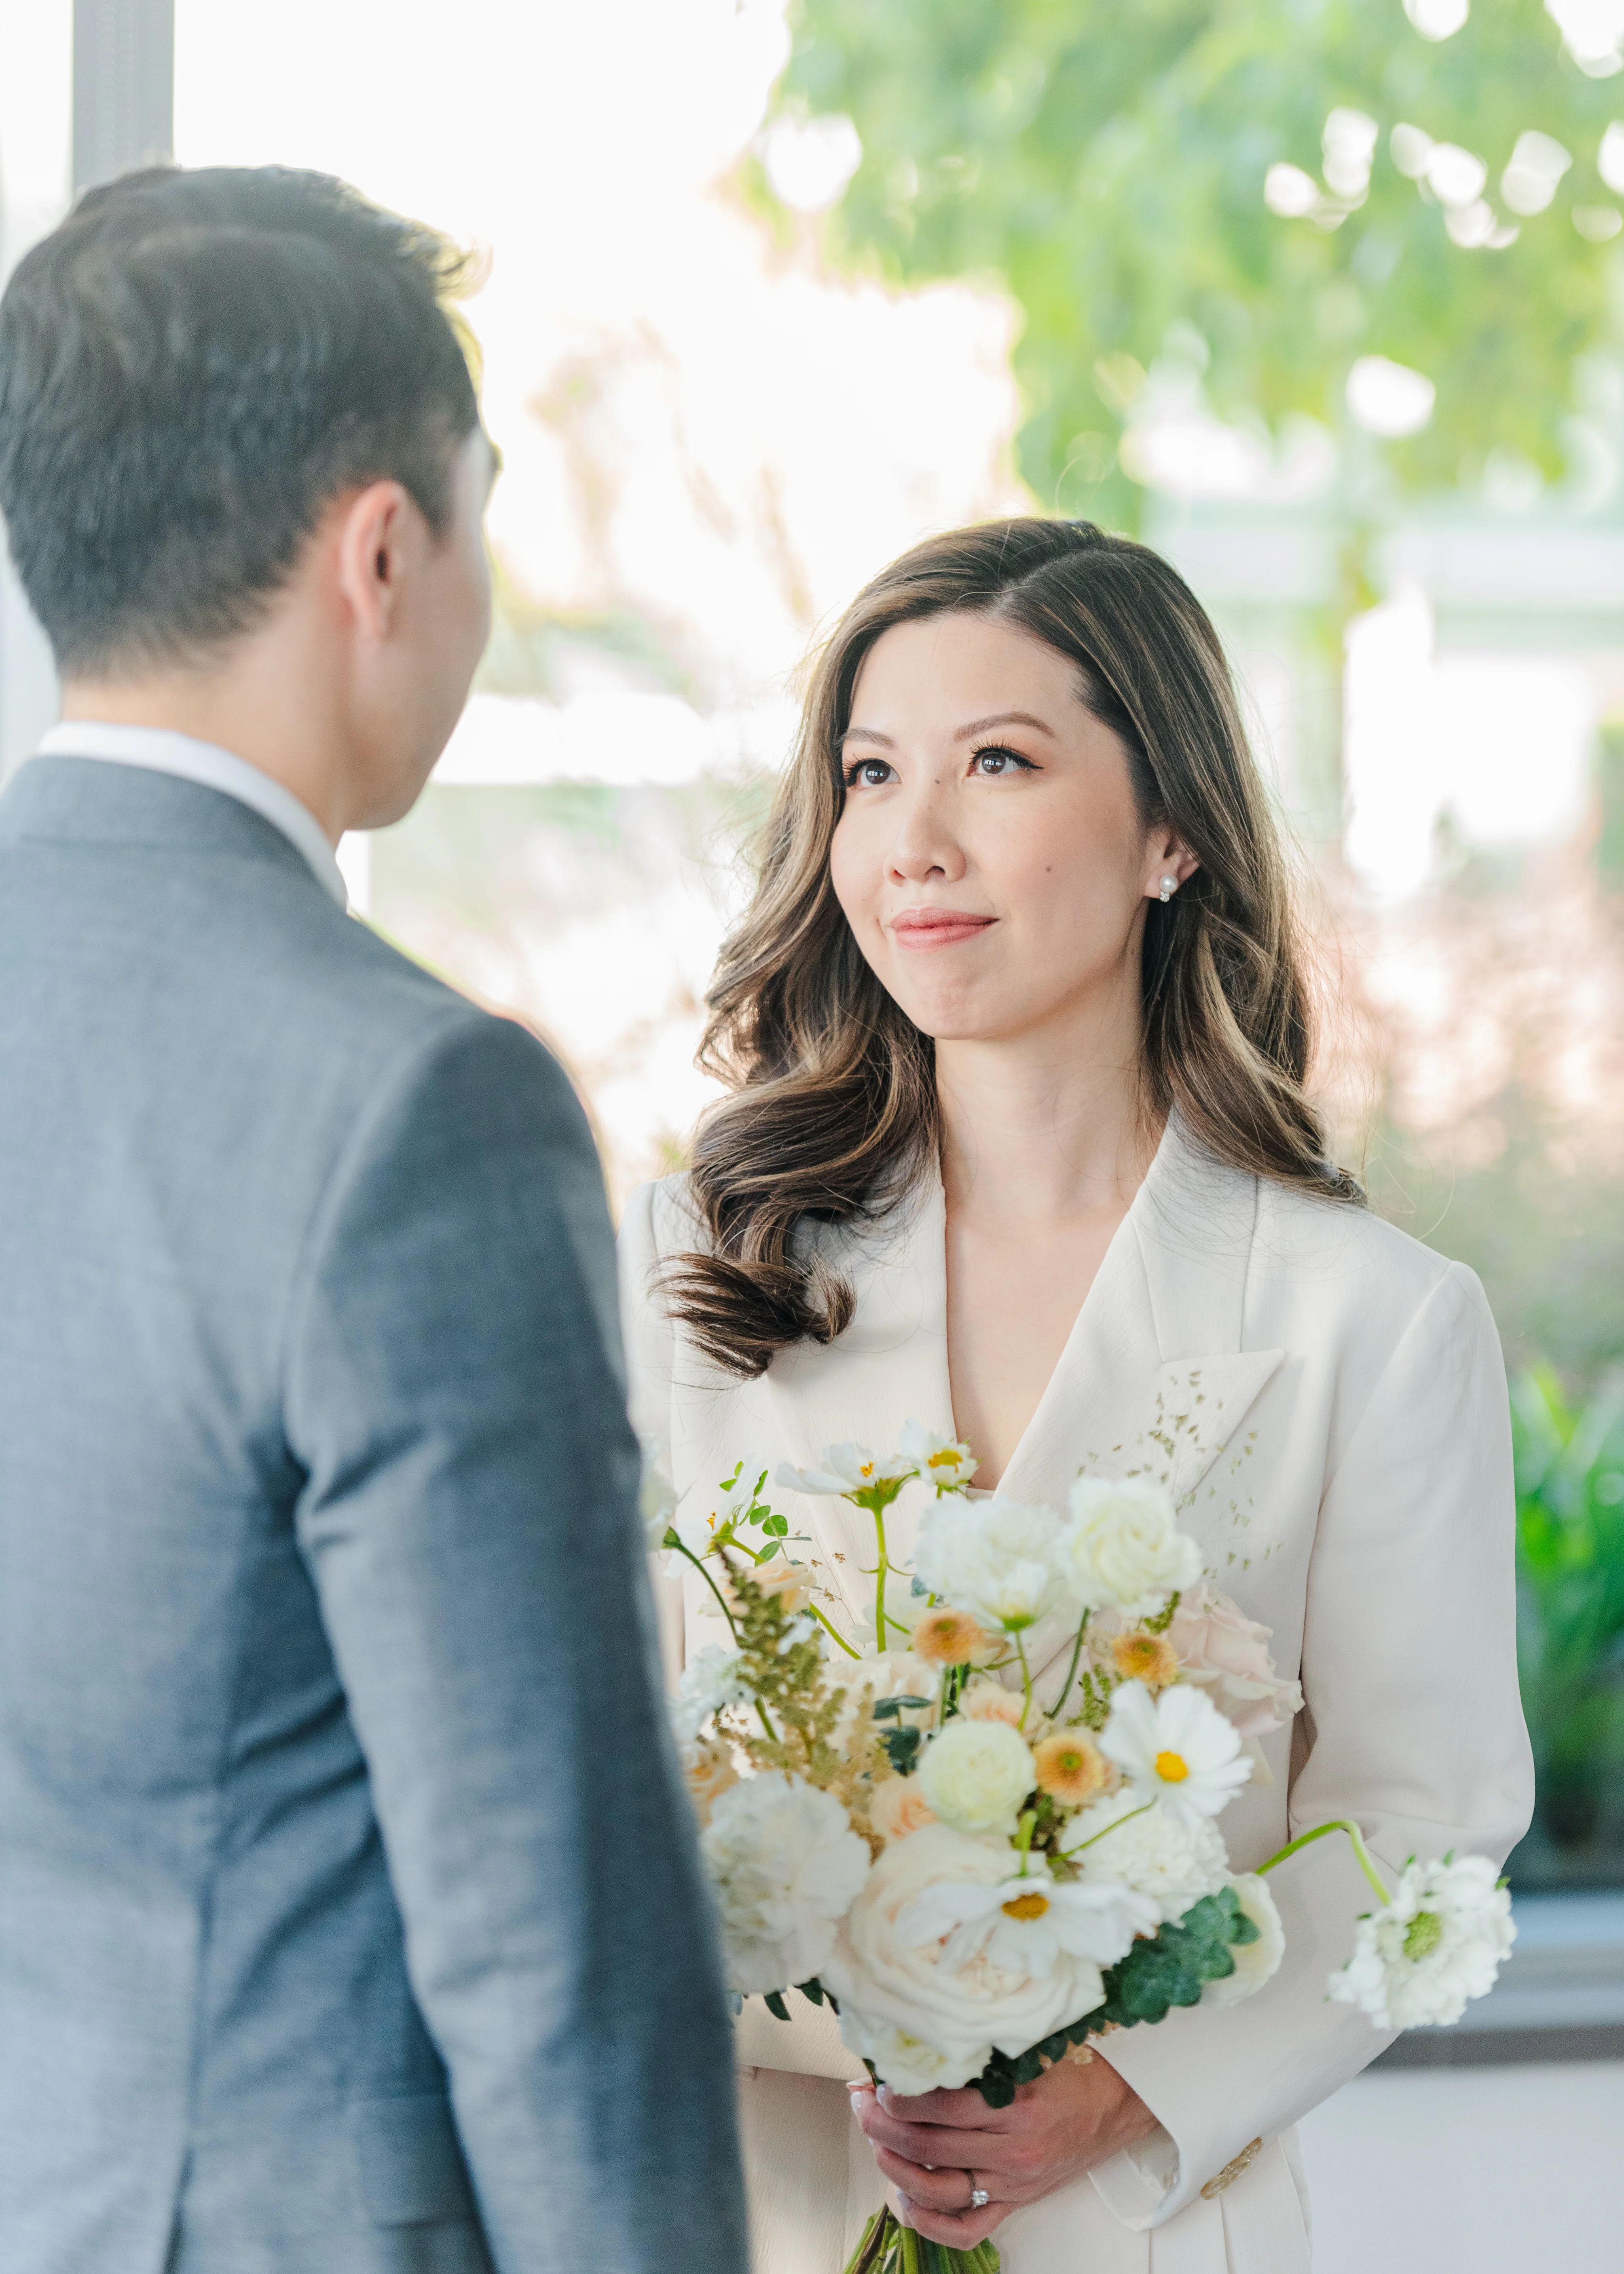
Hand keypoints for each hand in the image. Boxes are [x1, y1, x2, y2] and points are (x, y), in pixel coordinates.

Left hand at [848, 2050, 1158, 2249]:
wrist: (1114, 2107)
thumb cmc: (1070, 2072)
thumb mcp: (1028, 2051)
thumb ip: (979, 2053)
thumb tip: (918, 2048)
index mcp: (1016, 2103)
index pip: (940, 2104)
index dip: (899, 2094)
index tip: (878, 2079)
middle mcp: (1013, 2149)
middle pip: (929, 2146)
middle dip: (883, 2126)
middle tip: (862, 2104)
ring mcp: (1012, 2182)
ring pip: (938, 2188)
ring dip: (895, 2168)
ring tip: (875, 2142)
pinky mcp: (1015, 2203)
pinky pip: (966, 2228)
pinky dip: (930, 2221)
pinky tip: (906, 2199)